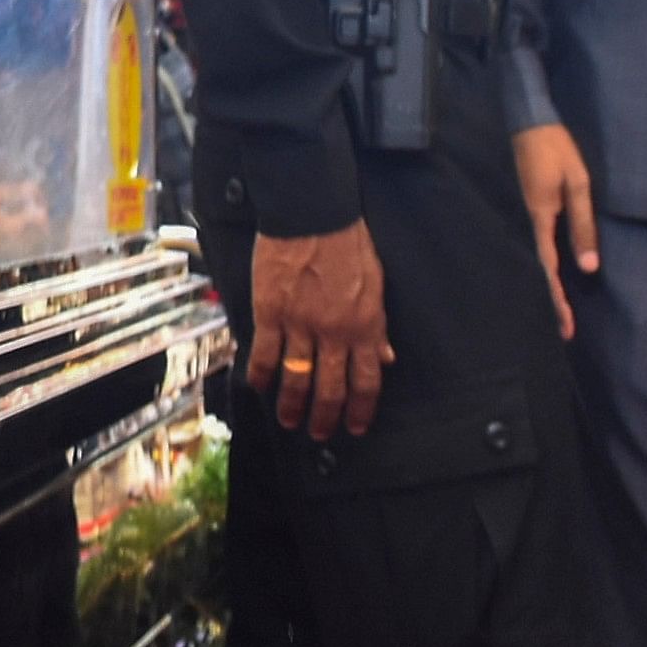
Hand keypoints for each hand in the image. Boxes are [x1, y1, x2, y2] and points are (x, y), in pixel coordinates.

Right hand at [246, 220, 392, 440]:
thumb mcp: (376, 283)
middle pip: (332, 388)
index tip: (355, 426)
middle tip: (320, 433)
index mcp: (365, 325)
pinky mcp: (271, 313)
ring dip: (292, 405)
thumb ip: (378, 324)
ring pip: (297, 379)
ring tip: (289, 422)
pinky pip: (265, 354)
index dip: (361, 408)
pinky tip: (259, 387)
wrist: (312, 212)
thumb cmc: (349, 242)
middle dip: (326, 417)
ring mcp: (301, 325)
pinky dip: (261, 375)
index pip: (367, 380)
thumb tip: (386, 357)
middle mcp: (334, 332)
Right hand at [513, 121, 599, 338]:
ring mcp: (530, 214)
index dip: (558, 299)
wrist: (530, 121)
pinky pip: (541, 243)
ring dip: (550, 286)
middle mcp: (532, 222)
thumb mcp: (578, 186)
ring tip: (561, 310)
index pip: (549, 269)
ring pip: (539, 258)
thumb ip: (583, 225)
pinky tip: (556, 271)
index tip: (566, 327)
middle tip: (565, 331)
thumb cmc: (557, 150)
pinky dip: (548, 265)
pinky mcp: (534, 206)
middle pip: (541, 270)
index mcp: (541, 219)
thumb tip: (589, 267)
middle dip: (554, 301)